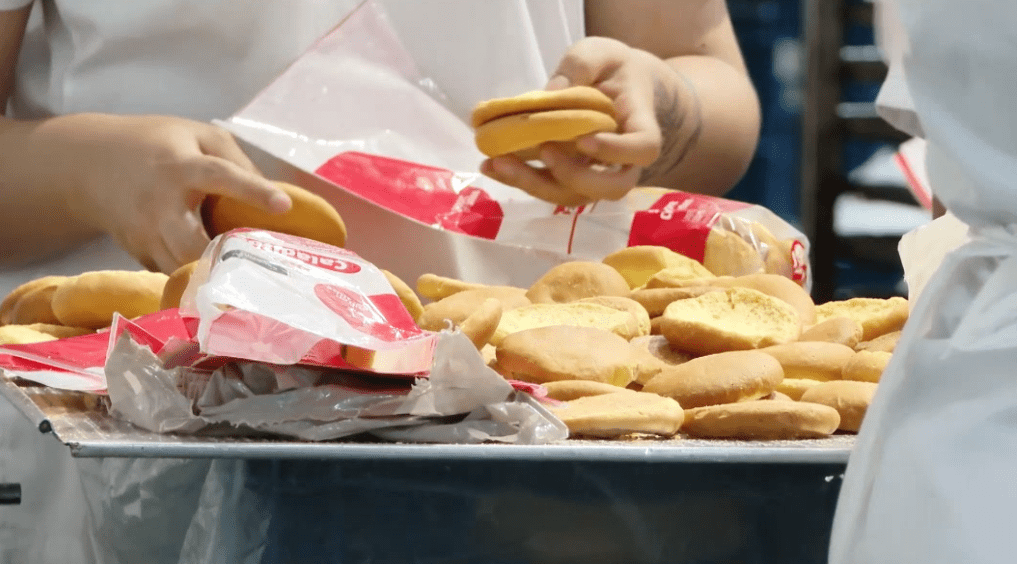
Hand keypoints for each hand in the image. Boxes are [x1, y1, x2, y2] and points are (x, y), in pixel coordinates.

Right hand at [43, 113, 291, 272]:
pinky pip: (174, 273)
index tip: (284, 205)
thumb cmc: (156, 145)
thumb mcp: (196, 135)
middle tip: (262, 264)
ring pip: (183, 270)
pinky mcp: (139, 255)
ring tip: (248, 278)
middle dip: (225, 258)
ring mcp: (145, 235)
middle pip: (192, 245)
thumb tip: (275, 193)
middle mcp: (160, 205)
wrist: (87, 165)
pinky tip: (219, 276)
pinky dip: (197, 277)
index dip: (253, 191)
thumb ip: (236, 160)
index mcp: (181, 167)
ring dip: (215, 276)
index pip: (220, 176)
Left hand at [480, 37, 670, 205]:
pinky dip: (520, 180)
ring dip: (535, 185)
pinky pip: (550, 189)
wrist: (614, 86)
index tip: (584, 141)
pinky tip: (491, 165)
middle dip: (574, 177)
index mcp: (640, 125)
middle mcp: (624, 160)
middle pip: (612, 187)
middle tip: (543, 151)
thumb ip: (580, 66)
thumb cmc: (611, 68)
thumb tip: (550, 93)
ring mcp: (597, 174)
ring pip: (576, 196)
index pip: (643, 149)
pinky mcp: (570, 178)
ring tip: (498, 163)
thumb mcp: (599, 52)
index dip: (617, 152)